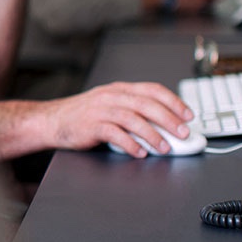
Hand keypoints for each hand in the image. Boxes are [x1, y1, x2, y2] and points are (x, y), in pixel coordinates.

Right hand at [43, 81, 193, 157]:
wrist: (52, 121)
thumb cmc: (84, 116)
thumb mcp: (110, 105)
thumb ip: (134, 110)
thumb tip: (165, 125)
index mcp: (120, 89)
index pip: (152, 90)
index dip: (174, 102)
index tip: (188, 115)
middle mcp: (111, 96)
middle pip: (146, 104)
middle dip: (169, 120)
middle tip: (183, 133)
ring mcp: (100, 110)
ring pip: (133, 119)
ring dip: (152, 134)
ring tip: (164, 148)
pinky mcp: (90, 125)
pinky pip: (115, 134)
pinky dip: (130, 144)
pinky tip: (140, 152)